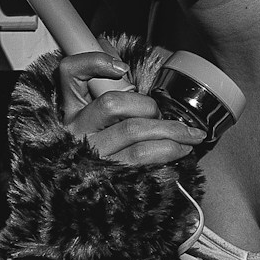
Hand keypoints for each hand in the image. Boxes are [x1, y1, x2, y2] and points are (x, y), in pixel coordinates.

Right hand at [57, 48, 201, 168]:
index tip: (121, 67)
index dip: (93, 63)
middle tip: (162, 116)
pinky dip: (167, 151)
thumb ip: (108, 94)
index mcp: (71, 110)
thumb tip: (125, 71)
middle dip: (148, 107)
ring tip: (189, 135)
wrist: (88, 197)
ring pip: (132, 131)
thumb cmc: (102, 153)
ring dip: (169, 131)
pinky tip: (180, 150)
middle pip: (112, 104)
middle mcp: (76, 130)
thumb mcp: (96, 122)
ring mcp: (90, 153)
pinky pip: (140, 157)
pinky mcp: (107, 175)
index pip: (70, 73)